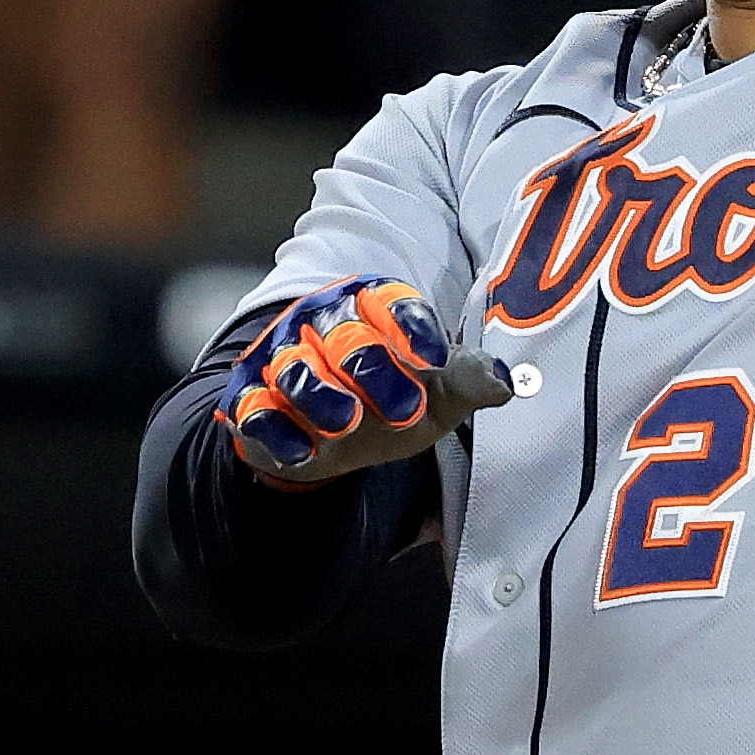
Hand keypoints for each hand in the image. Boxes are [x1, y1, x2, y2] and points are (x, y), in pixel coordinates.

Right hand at [219, 275, 455, 484]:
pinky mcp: (250, 399)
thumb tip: (504, 383)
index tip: (433, 355)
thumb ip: (467, 383)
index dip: (411, 325)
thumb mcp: (436, 396)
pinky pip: (255, 408)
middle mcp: (323, 324)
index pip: (390, 302)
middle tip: (404, 409)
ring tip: (346, 423)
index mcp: (372, 308)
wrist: (328, 442)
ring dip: (321, 394)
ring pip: (296, 366)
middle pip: (345, 334)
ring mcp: (282, 359)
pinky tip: (302, 453)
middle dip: (373, 369)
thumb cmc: (389, 404)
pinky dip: (276, 430)